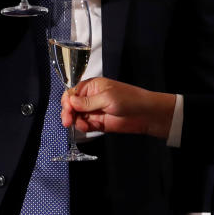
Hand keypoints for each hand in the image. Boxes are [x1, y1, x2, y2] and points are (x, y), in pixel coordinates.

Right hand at [60, 77, 174, 138]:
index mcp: (92, 87)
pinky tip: (87, 128)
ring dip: (76, 122)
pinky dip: (83, 128)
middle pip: (71, 105)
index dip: (67, 101)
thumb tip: (70, 101)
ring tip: (82, 126)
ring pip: (77, 117)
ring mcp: (94, 111)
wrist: (146, 115)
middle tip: (68, 121)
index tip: (67, 110)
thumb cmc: (130, 99)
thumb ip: (87, 102)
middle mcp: (91, 98)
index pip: (72, 93)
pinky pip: (85, 125)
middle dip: (68, 113)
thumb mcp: (107, 98)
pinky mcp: (98, 123)